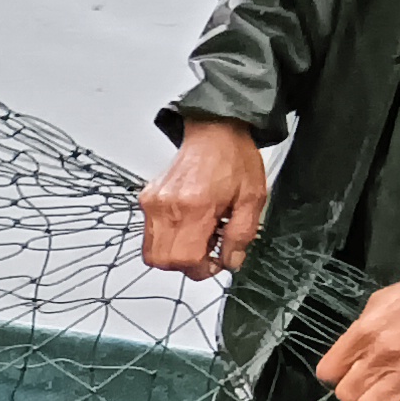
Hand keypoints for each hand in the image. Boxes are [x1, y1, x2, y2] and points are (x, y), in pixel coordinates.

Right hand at [140, 117, 269, 279]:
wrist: (214, 131)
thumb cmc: (233, 159)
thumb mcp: (253, 198)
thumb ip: (242, 233)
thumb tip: (231, 260)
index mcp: (195, 206)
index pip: (186, 259)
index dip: (203, 269)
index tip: (216, 261)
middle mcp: (167, 207)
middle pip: (163, 261)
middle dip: (186, 265)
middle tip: (206, 251)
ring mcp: (153, 204)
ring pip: (152, 252)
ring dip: (175, 254)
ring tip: (197, 237)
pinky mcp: (147, 200)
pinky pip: (150, 234)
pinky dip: (167, 239)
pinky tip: (188, 224)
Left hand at [314, 272, 399, 400]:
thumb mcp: (380, 301)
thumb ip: (361, 329)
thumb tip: (353, 352)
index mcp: (364, 334)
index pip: (328, 372)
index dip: (336, 374)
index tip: (347, 371)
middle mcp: (382, 358)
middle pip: (348, 395)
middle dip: (356, 390)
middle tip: (372, 382)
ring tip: (392, 393)